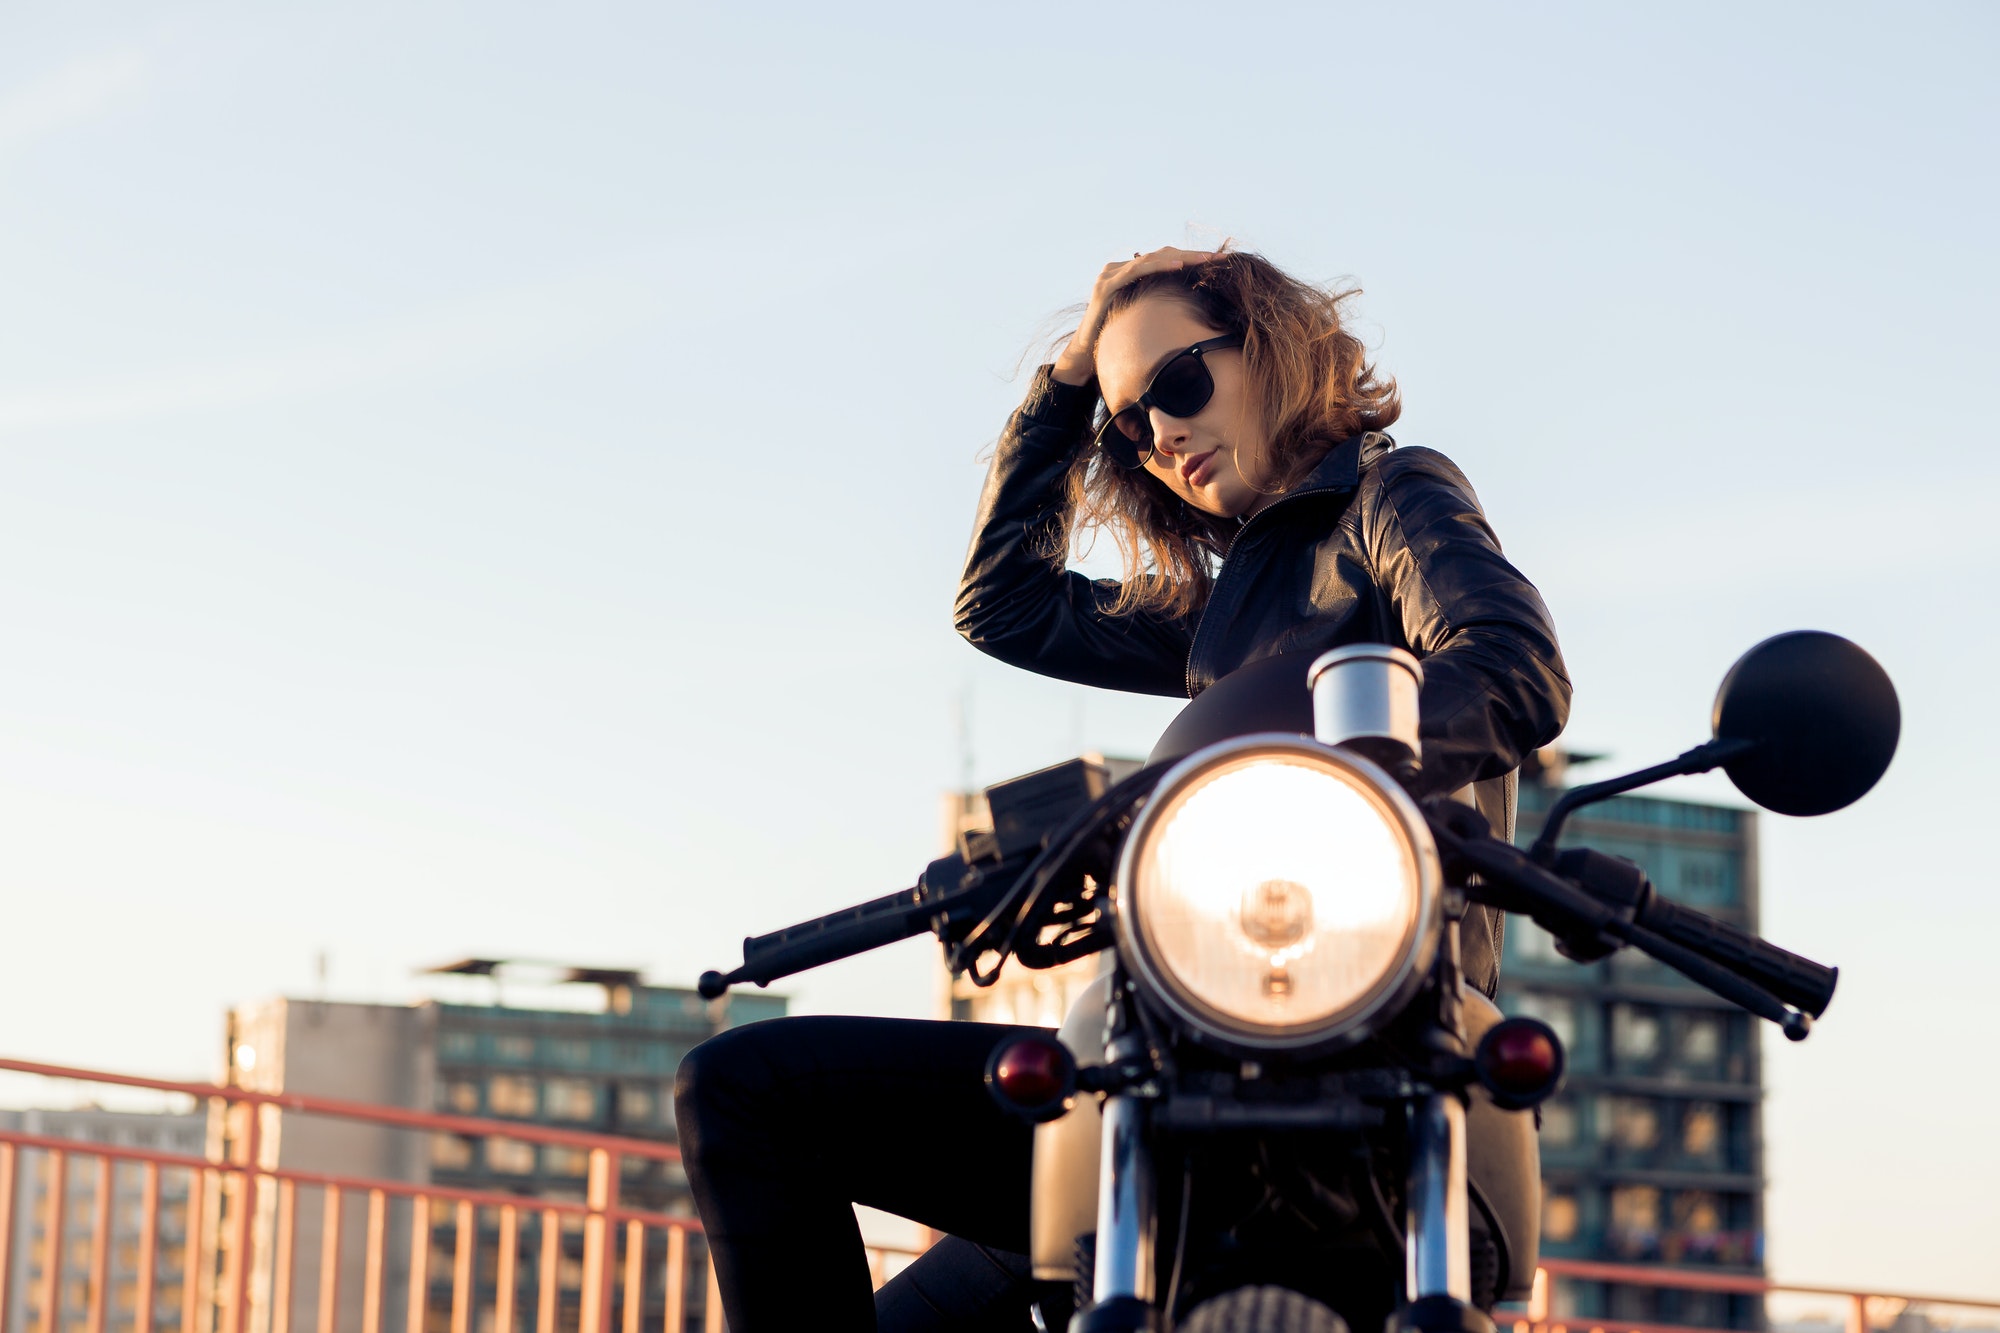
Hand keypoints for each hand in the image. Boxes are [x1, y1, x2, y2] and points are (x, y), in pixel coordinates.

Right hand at [1050, 247, 1227, 386]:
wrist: (1084, 354)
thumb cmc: (1114, 338)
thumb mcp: (1141, 316)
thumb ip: (1154, 303)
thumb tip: (1184, 305)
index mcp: (1127, 273)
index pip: (1163, 259)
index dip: (1190, 258)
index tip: (1217, 261)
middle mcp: (1117, 268)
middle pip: (1161, 255)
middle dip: (1192, 255)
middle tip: (1220, 257)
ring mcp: (1110, 274)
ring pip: (1152, 259)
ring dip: (1182, 257)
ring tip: (1206, 259)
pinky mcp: (1106, 285)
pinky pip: (1136, 271)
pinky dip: (1159, 266)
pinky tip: (1179, 265)